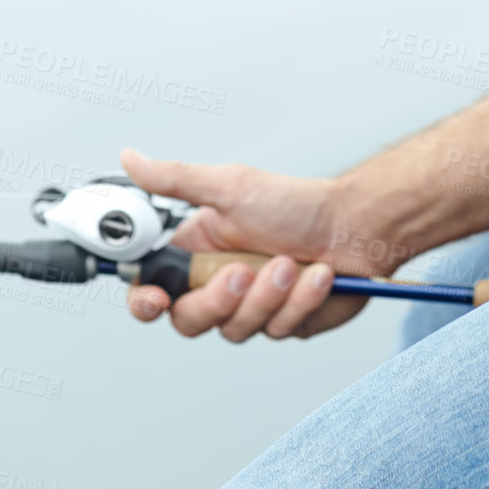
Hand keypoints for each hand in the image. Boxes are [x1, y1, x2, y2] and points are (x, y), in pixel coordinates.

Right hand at [120, 148, 369, 342]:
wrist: (357, 227)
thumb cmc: (298, 203)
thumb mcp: (231, 186)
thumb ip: (176, 179)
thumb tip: (131, 158)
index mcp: (198, 249)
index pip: (153, 286)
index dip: (146, 300)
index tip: (156, 299)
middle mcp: (219, 282)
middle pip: (189, 320)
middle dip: (219, 299)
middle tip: (243, 272)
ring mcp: (251, 307)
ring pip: (236, 328)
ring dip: (268, 295)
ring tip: (292, 263)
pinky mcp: (282, 322)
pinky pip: (277, 329)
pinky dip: (300, 301)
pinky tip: (317, 276)